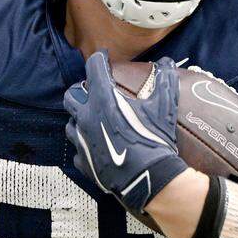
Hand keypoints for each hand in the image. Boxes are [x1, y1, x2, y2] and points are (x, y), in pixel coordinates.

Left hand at [63, 51, 187, 213]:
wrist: (149, 180)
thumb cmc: (155, 140)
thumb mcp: (164, 107)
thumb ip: (165, 80)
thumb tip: (167, 62)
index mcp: (103, 99)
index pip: (94, 67)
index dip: (100, 58)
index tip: (105, 57)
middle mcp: (86, 117)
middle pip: (71, 95)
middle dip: (81, 89)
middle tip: (94, 91)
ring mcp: (82, 141)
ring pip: (70, 123)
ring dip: (80, 118)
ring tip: (94, 119)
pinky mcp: (83, 162)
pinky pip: (78, 149)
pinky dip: (85, 144)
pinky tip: (96, 146)